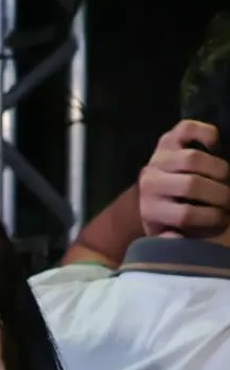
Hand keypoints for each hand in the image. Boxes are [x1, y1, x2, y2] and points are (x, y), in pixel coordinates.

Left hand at [138, 120, 229, 237]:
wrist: (148, 194)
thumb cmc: (166, 218)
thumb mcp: (166, 236)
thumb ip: (173, 241)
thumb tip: (176, 237)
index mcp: (150, 209)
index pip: (186, 214)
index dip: (212, 218)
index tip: (223, 220)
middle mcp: (150, 182)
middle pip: (192, 185)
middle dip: (220, 195)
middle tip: (229, 200)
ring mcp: (158, 158)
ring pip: (194, 158)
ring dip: (219, 169)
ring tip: (226, 180)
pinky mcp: (167, 140)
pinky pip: (188, 128)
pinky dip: (207, 134)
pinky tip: (216, 147)